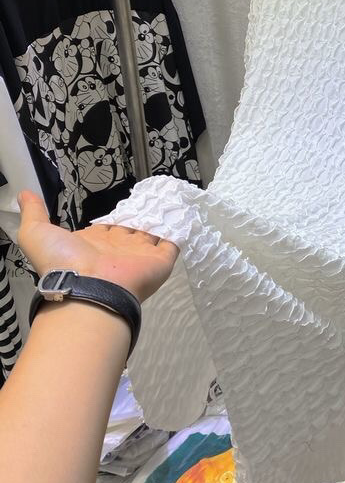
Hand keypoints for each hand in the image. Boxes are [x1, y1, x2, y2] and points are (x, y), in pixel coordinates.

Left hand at [17, 191, 178, 301]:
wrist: (90, 287)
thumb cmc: (63, 262)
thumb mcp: (37, 234)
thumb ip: (35, 214)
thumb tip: (24, 194)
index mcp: (94, 244)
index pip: (108, 228)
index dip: (115, 218)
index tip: (124, 204)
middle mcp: (118, 250)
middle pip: (132, 230)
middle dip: (140, 217)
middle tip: (151, 199)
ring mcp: (141, 255)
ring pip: (153, 234)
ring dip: (160, 220)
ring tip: (170, 200)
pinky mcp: (161, 260)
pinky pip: (172, 242)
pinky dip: (178, 229)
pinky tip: (182, 214)